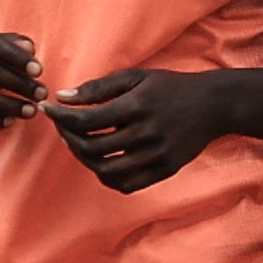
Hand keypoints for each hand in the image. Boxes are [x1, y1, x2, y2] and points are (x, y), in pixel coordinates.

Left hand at [40, 65, 227, 191]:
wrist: (214, 105)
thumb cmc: (170, 87)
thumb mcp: (136, 77)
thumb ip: (98, 87)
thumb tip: (62, 97)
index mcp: (136, 107)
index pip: (85, 120)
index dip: (59, 117)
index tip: (48, 109)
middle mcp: (146, 134)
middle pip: (91, 147)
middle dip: (67, 137)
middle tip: (63, 126)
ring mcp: (156, 156)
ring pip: (105, 171)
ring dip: (84, 159)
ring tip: (79, 144)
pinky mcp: (164, 171)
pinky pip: (126, 184)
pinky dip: (107, 176)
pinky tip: (101, 160)